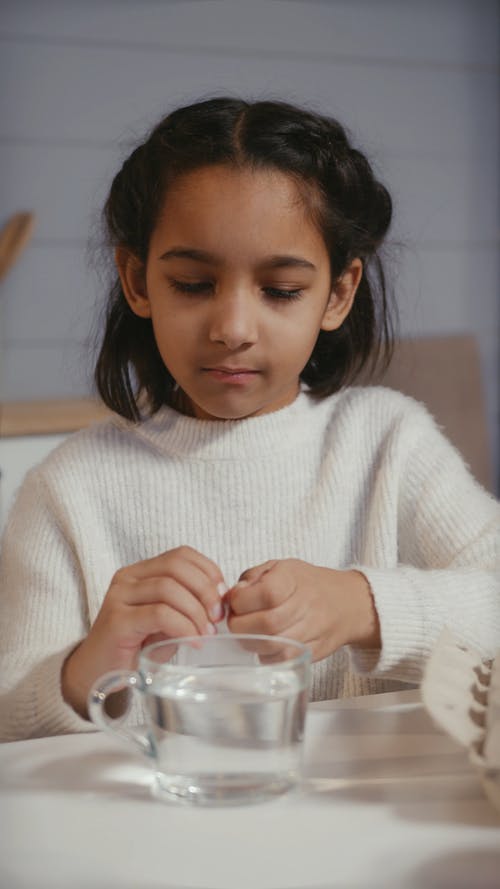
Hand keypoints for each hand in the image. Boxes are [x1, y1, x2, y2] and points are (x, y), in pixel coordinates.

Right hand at [62, 546, 225, 717]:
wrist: (98, 674)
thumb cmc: (137, 647)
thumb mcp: (168, 621)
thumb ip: (189, 605)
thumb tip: (222, 601)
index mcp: (141, 572)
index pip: (181, 555)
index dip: (208, 571)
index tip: (223, 597)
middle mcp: (128, 578)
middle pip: (177, 566)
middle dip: (206, 590)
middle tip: (218, 617)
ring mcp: (119, 597)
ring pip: (169, 588)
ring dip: (196, 612)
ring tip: (206, 633)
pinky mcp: (117, 620)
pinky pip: (159, 614)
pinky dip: (184, 627)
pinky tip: (193, 642)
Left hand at [225, 559, 379, 661]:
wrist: (348, 603)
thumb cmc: (308, 583)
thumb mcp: (279, 567)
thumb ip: (252, 578)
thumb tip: (231, 597)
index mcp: (294, 579)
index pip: (264, 593)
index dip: (240, 600)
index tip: (235, 600)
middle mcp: (306, 605)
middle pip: (266, 624)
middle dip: (240, 625)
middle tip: (237, 620)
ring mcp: (312, 631)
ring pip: (271, 646)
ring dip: (249, 642)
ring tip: (249, 631)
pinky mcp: (311, 653)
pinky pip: (280, 661)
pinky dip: (264, 655)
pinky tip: (264, 643)